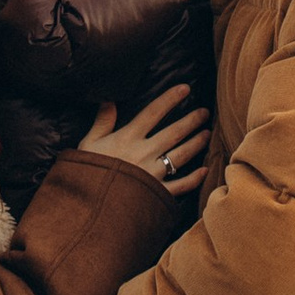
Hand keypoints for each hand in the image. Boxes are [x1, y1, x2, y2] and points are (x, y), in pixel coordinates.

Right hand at [81, 82, 209, 195]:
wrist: (90, 206)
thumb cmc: (88, 174)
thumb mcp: (89, 144)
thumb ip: (102, 122)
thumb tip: (108, 99)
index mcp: (128, 138)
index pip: (153, 112)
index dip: (170, 98)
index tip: (185, 88)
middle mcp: (145, 153)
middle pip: (174, 132)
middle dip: (191, 120)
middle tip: (205, 112)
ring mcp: (154, 173)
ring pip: (181, 155)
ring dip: (196, 143)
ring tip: (207, 134)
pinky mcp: (157, 192)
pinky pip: (181, 185)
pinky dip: (195, 178)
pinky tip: (205, 170)